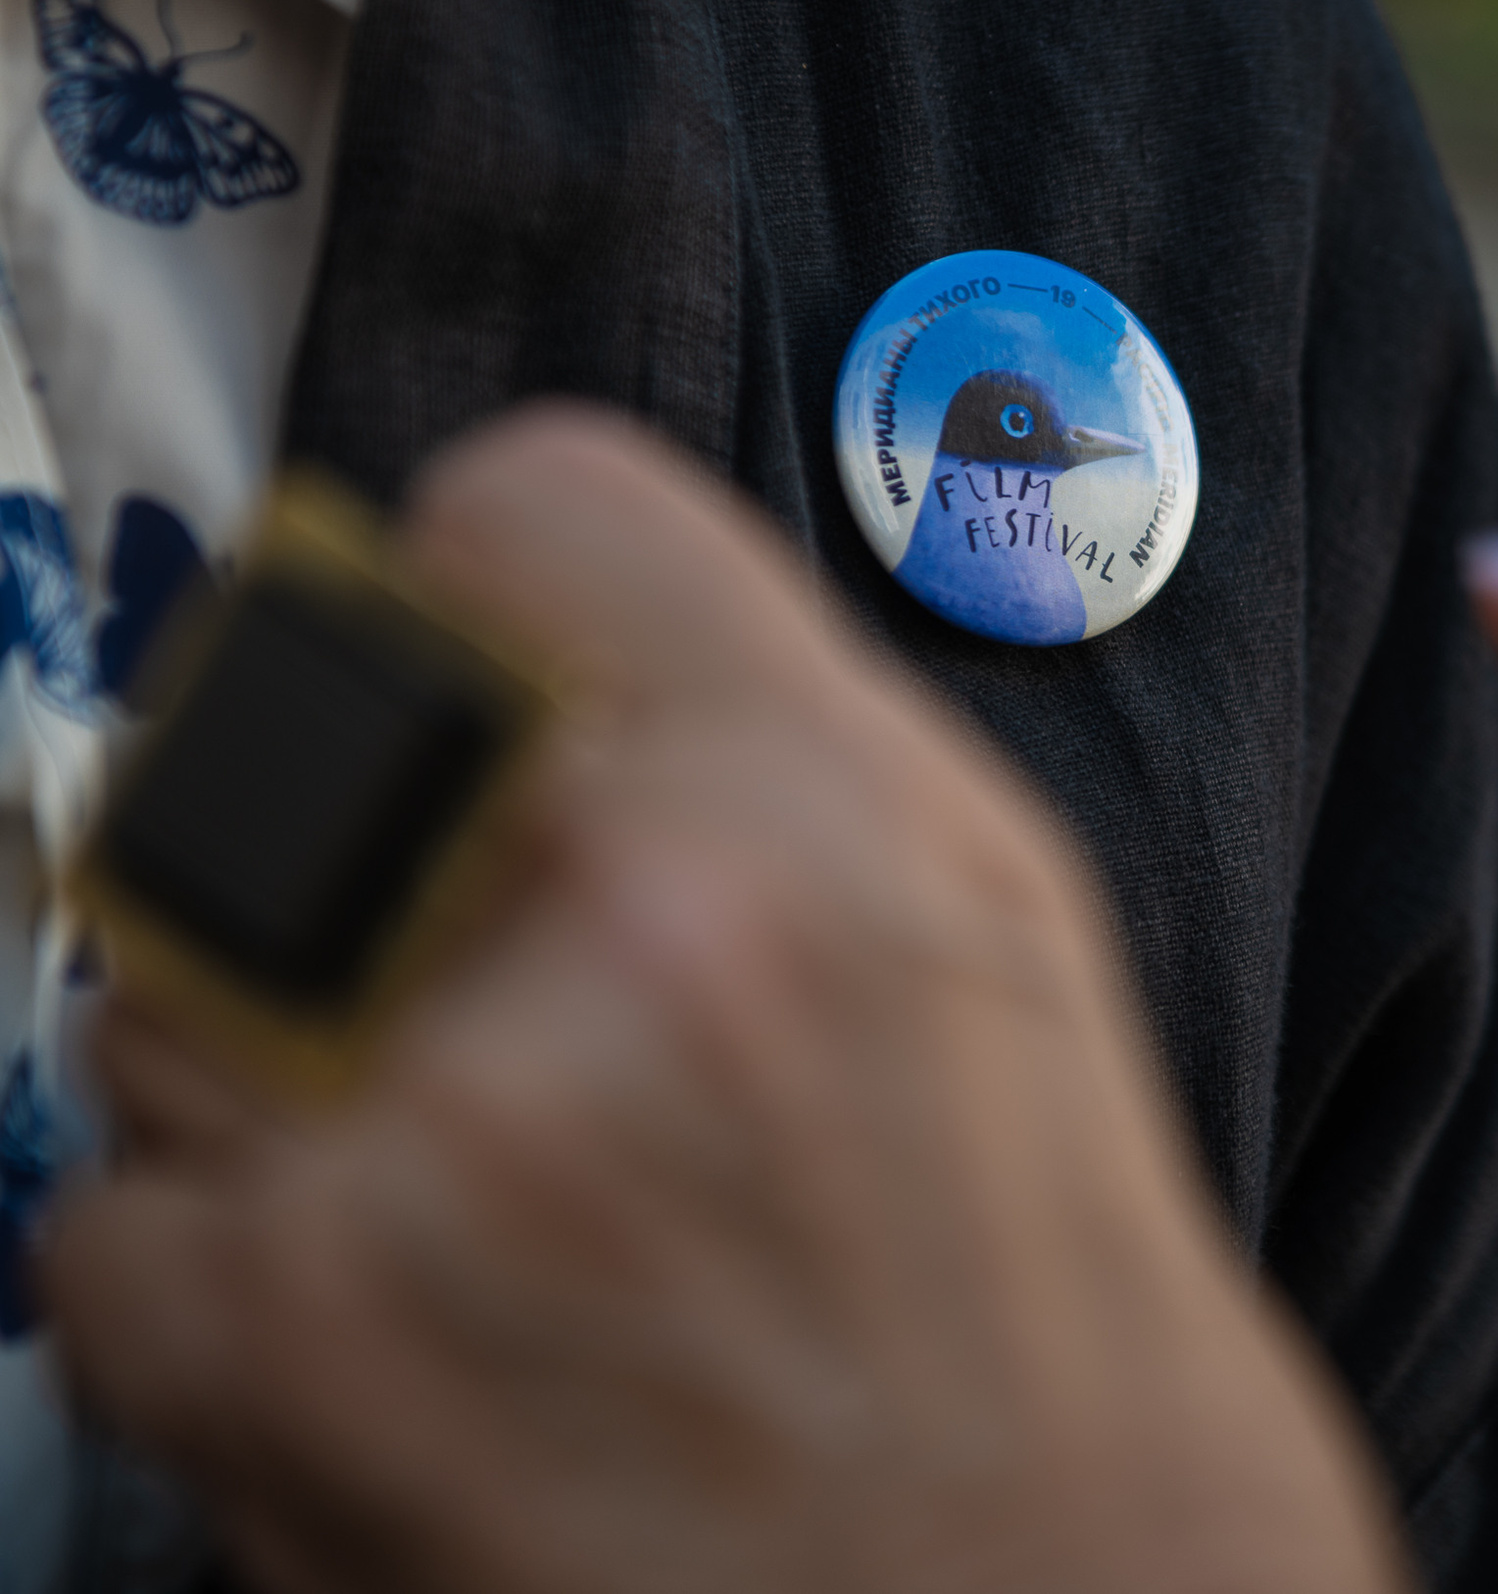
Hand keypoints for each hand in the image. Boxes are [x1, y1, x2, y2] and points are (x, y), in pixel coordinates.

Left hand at [44, 408, 1412, 1593]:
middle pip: (288, 742)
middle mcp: (654, 932)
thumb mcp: (984, 944)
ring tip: (478, 1215)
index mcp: (843, 809)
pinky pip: (108, 1216)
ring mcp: (463, 1134)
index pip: (526, 509)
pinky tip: (400, 1339)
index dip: (481, 595)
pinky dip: (210, 1286)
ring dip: (278, 1089)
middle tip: (454, 997)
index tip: (455, 672)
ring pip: (168, 990)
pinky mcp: (305, 1339)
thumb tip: (535, 656)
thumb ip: (765, 761)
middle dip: (341, 869)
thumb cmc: (1039, 1320)